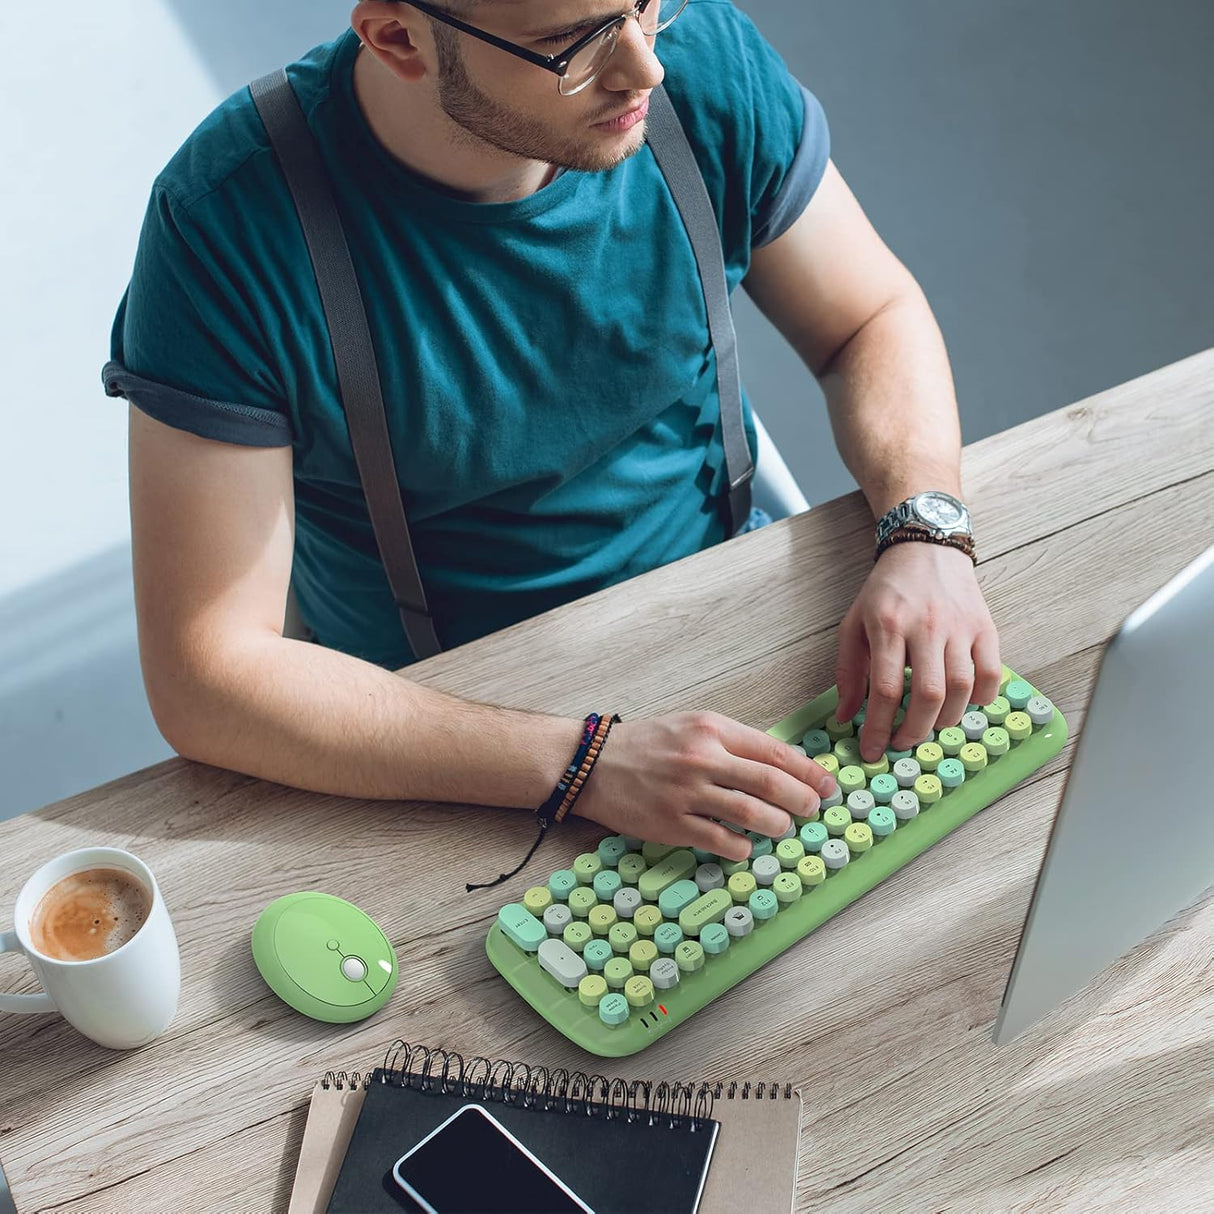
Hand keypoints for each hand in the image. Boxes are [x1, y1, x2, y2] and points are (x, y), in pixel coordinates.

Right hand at [573, 712, 838, 861]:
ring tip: (781, 828)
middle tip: (813, 810)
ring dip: (777, 825)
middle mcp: (702, 758)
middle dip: (802, 800)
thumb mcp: (691, 726)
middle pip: (771, 782)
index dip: (808, 771)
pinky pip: (721, 841)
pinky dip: (742, 847)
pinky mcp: (672, 824)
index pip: (774, 751)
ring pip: (751, 813)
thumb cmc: (644, 745)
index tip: (826, 784)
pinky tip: (745, 846)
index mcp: (711, 729)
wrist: (591, 765)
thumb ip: (731, 742)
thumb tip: (779, 765)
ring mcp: (687, 793)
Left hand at [834, 541, 1001, 762]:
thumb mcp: (853, 624)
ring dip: (946, 719)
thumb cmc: (886, 591)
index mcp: (887, 626)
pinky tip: (963, 703)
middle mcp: (926, 626)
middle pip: (929, 694)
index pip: (886, 689)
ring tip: (929, 725)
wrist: (926, 549)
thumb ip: (849, 671)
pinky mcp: (985, 627)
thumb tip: (846, 716)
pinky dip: (980, 697)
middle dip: (915, 731)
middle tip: (902, 743)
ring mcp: (959, 626)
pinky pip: (990, 673)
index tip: (874, 750)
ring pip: (962, 688)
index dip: (879, 728)